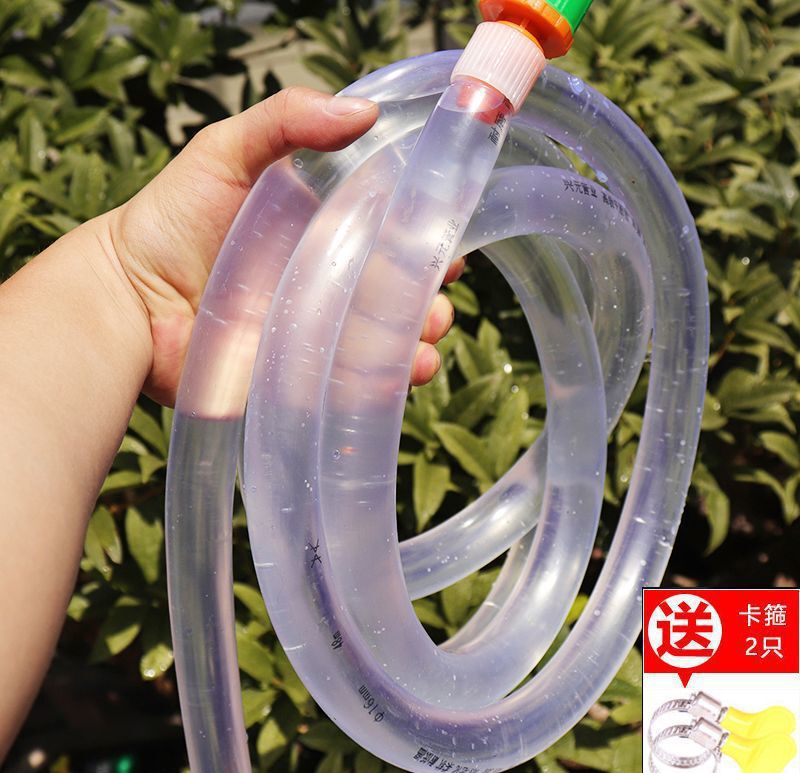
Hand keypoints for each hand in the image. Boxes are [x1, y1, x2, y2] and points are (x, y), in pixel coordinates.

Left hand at [105, 87, 462, 405]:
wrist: (128, 303)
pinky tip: (409, 368)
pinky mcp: (309, 374)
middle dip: (430, 286)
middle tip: (439, 282)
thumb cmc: (170, 222)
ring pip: (391, 334)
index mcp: (321, 227)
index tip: (446, 226)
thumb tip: (364, 111)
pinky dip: (396, 378)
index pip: (389, 225)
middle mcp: (328, 279)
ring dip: (423, 332)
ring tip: (428, 328)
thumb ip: (286, 122)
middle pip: (399, 283)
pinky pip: (363, 381)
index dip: (423, 225)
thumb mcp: (224, 152)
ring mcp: (320, 329)